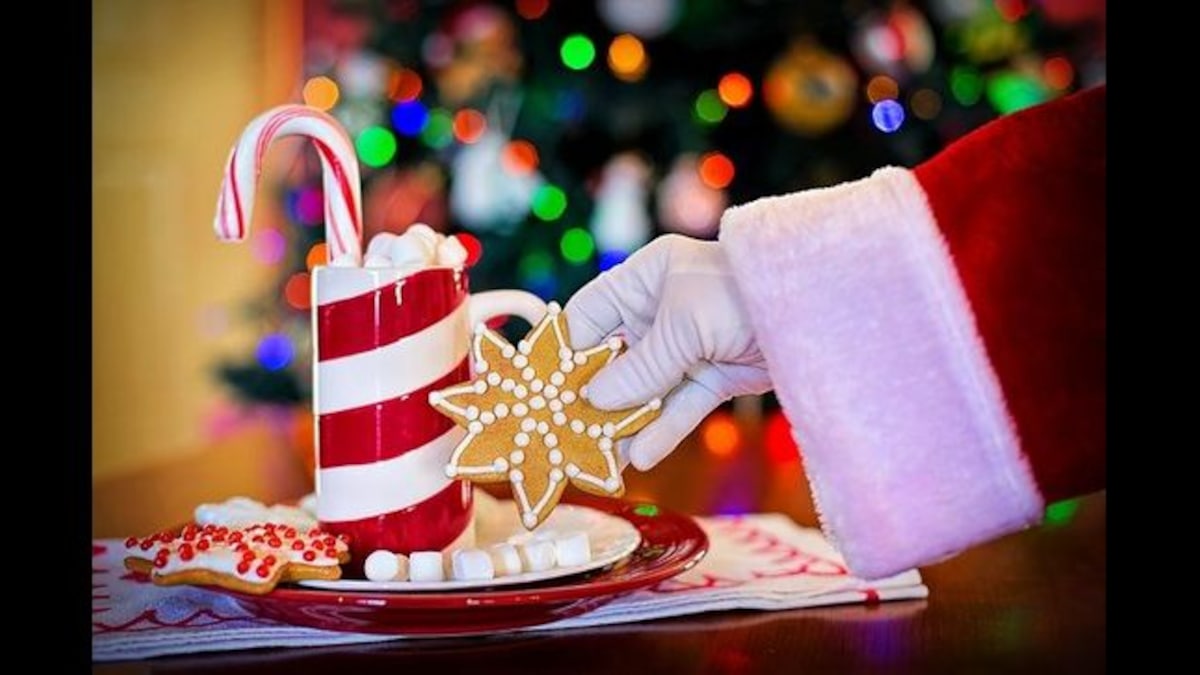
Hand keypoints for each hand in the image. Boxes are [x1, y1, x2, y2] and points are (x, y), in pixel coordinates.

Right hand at [564, 234, 770, 469]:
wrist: (821, 309)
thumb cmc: (744, 294)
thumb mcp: (685, 325)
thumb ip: (640, 366)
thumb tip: (593, 400)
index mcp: (645, 278)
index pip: (589, 316)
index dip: (565, 352)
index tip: (542, 391)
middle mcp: (661, 310)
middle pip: (613, 359)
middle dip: (591, 397)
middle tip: (565, 433)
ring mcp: (688, 345)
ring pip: (644, 389)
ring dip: (624, 423)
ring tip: (599, 459)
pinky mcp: (714, 374)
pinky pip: (679, 406)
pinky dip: (661, 430)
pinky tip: (640, 457)